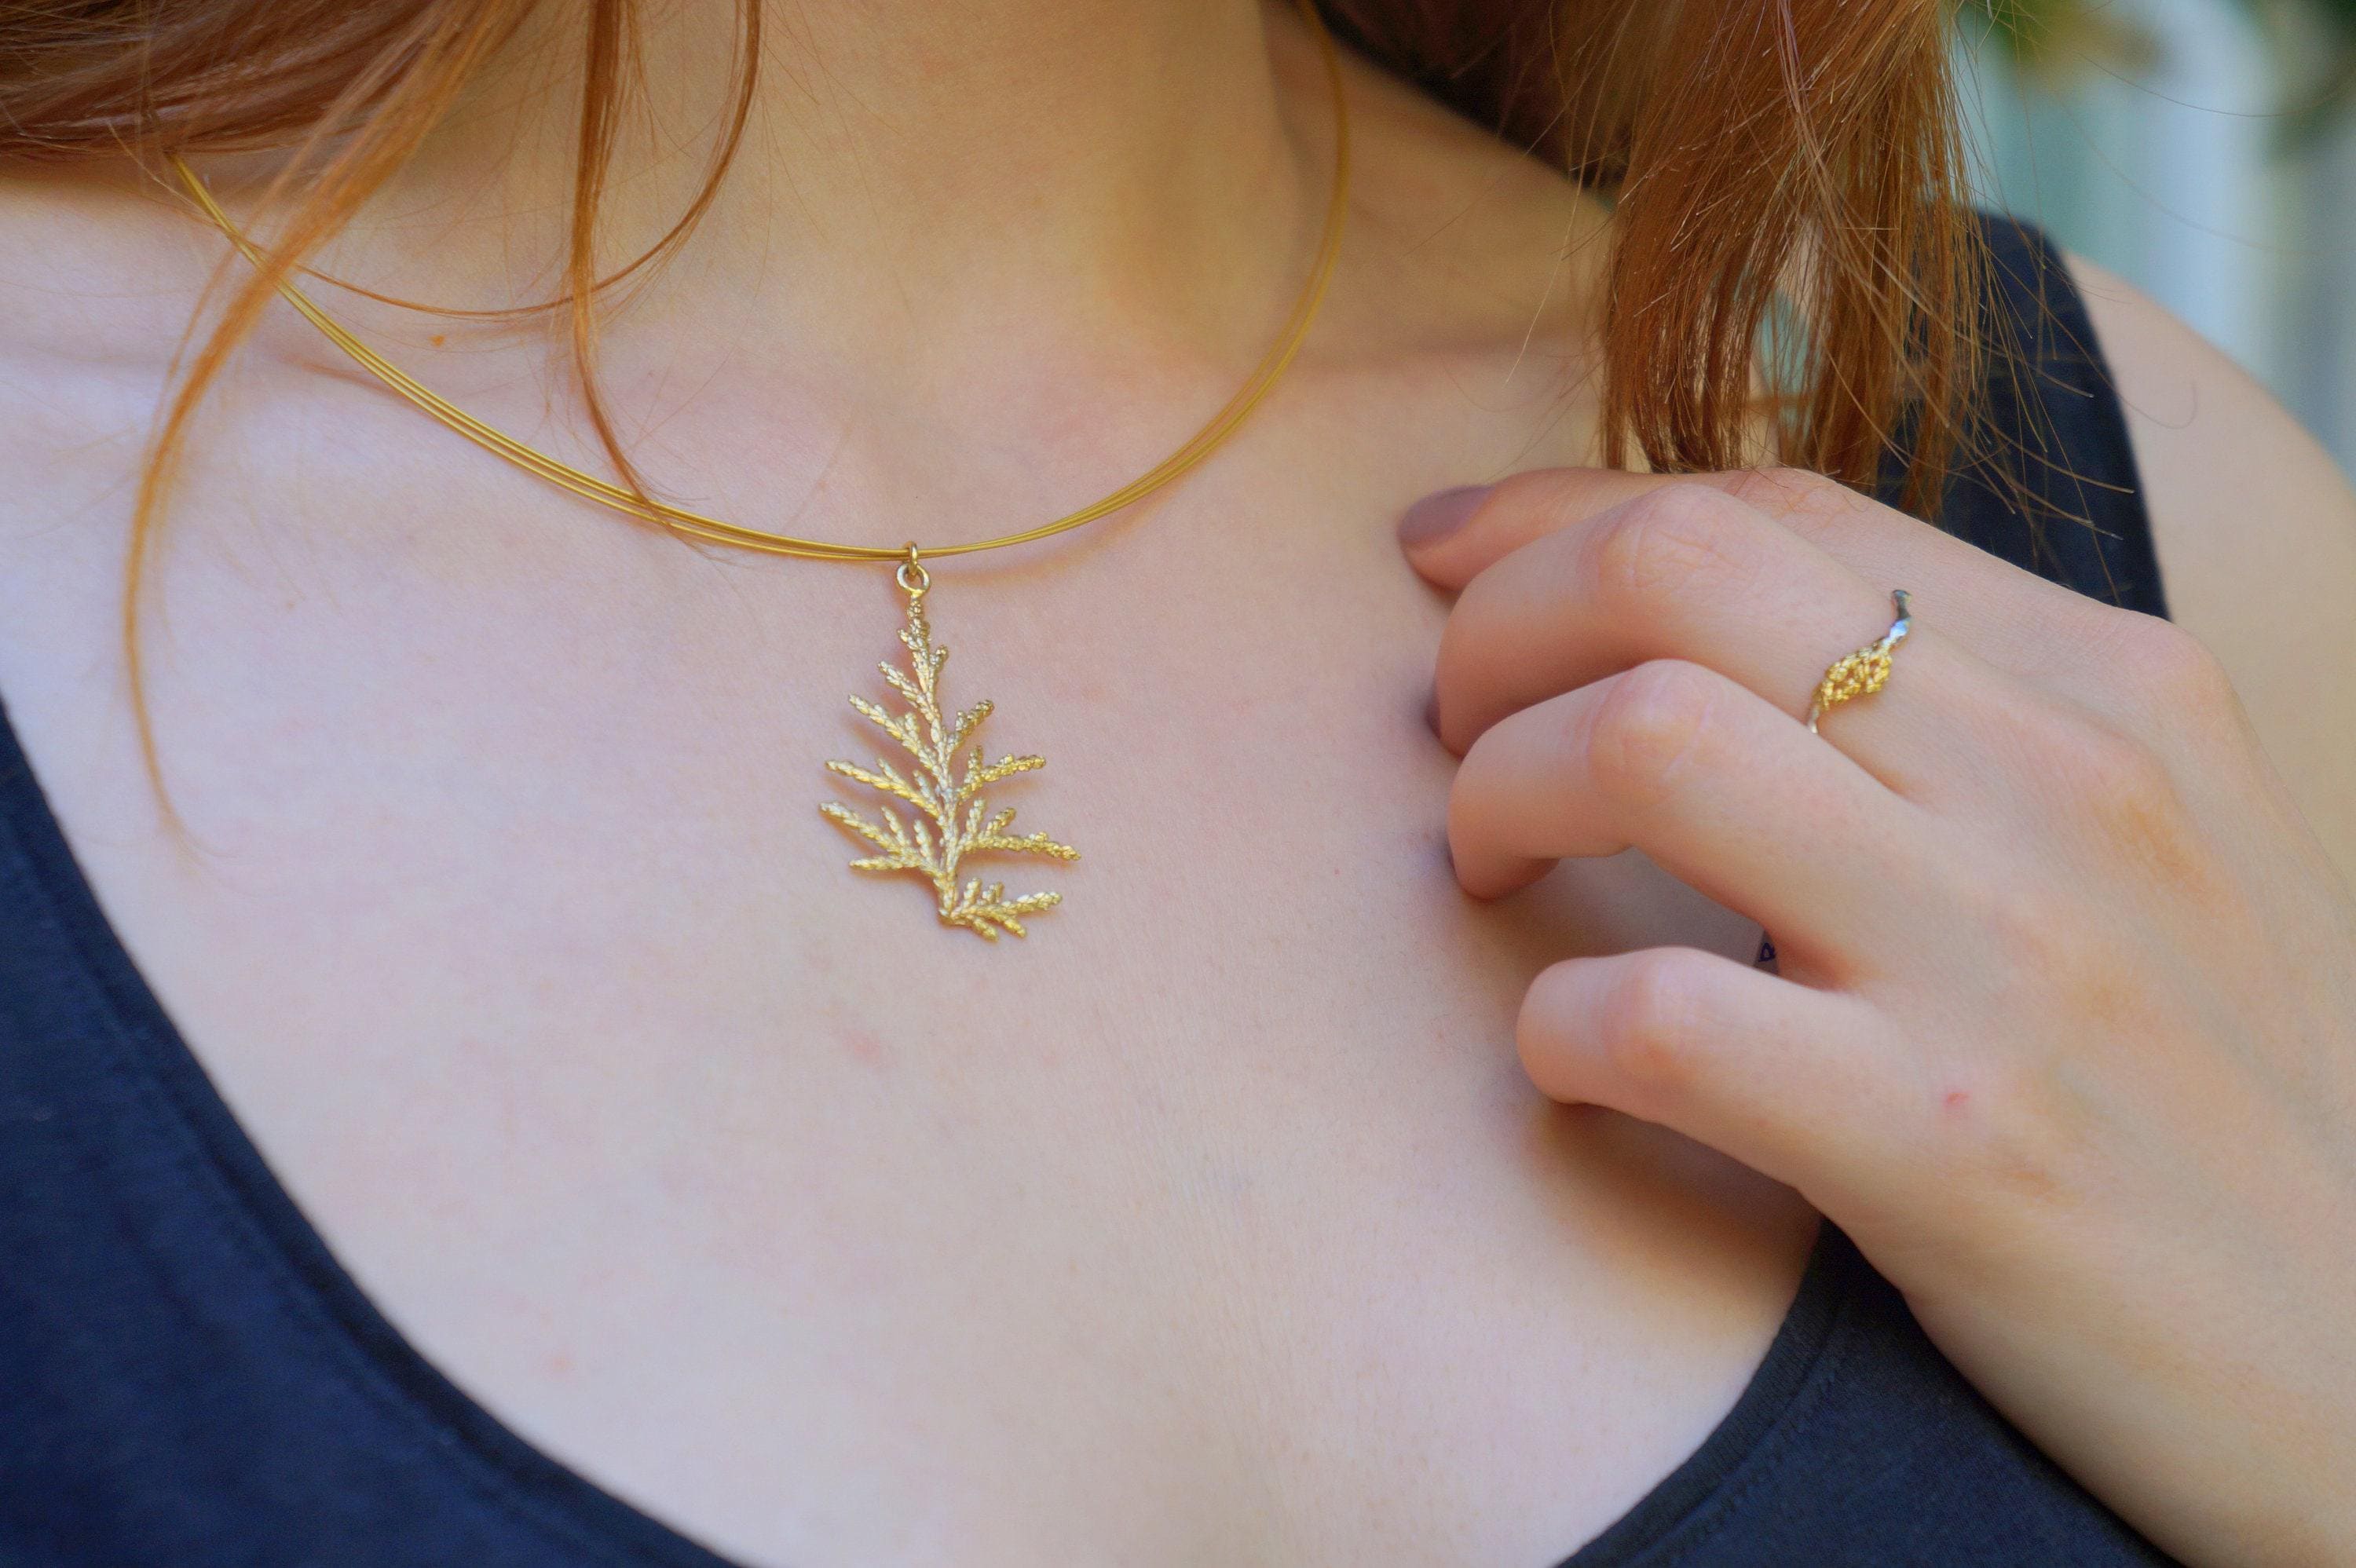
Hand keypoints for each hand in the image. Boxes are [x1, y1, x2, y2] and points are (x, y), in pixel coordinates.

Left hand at [1400, 467, 2355, 1566]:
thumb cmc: (2202, 1089)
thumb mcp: (2137, 840)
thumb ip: (1949, 708)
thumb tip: (1673, 610)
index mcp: (2112, 682)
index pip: (1765, 505)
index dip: (1555, 518)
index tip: (1444, 564)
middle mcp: (2069, 783)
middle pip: (1673, 571)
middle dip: (1495, 631)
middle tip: (1453, 732)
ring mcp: (2014, 960)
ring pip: (1641, 742)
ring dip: (1497, 793)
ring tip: (1493, 865)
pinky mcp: (1948, 1150)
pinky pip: (1654, 1012)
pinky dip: (1553, 1023)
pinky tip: (1566, 1051)